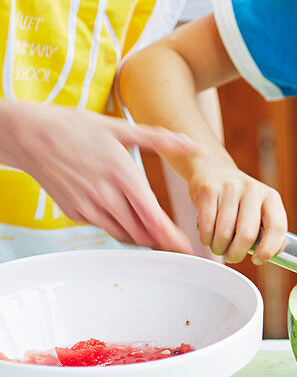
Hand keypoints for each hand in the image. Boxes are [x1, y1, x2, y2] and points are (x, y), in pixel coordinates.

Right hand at [2, 103, 195, 252]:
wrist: (30, 136)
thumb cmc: (74, 128)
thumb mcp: (119, 128)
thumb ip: (156, 138)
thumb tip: (187, 143)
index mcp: (122, 175)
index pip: (152, 217)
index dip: (171, 237)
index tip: (185, 248)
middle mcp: (105, 196)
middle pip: (140, 232)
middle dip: (162, 242)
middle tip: (178, 248)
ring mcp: (88, 207)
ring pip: (122, 234)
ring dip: (141, 239)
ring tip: (159, 242)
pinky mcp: (74, 213)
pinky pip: (103, 227)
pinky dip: (119, 229)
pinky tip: (127, 224)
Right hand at [186, 153, 286, 264]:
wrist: (213, 169)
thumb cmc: (239, 199)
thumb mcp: (259, 208)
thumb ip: (265, 229)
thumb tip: (266, 256)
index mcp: (271, 197)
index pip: (277, 227)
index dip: (268, 249)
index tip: (258, 260)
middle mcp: (253, 190)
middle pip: (247, 235)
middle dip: (237, 254)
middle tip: (232, 256)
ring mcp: (230, 188)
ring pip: (224, 234)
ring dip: (219, 248)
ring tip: (219, 246)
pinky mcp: (208, 191)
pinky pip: (207, 227)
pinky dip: (206, 239)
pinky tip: (209, 237)